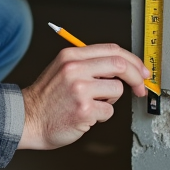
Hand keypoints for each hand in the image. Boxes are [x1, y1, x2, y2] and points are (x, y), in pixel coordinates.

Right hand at [18, 43, 150, 149]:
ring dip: (109, 101)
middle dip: (136, 77)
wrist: (28, 119)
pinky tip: (85, 115)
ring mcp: (80, 89)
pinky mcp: (84, 110)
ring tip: (91, 104)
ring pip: (117, 90)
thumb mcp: (63, 69)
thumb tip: (123, 67)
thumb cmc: (48, 98)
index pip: (112, 50)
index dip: (133, 60)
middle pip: (120, 65)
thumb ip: (89, 63)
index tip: (141, 71)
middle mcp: (75, 69)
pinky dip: (101, 116)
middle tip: (140, 88)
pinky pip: (108, 111)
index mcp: (71, 56)